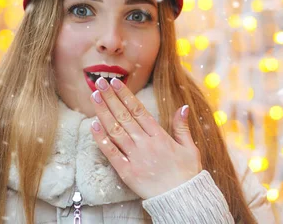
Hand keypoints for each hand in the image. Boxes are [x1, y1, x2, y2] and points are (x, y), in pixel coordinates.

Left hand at [89, 77, 202, 199]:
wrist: (182, 199)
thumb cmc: (187, 173)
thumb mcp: (190, 148)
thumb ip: (182, 127)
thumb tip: (183, 107)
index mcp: (160, 136)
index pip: (138, 110)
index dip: (125, 95)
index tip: (115, 82)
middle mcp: (145, 144)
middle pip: (124, 116)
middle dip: (110, 98)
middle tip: (99, 83)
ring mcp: (135, 157)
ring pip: (115, 130)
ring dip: (103, 112)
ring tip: (94, 97)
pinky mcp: (127, 172)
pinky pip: (111, 153)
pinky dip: (101, 139)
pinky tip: (93, 125)